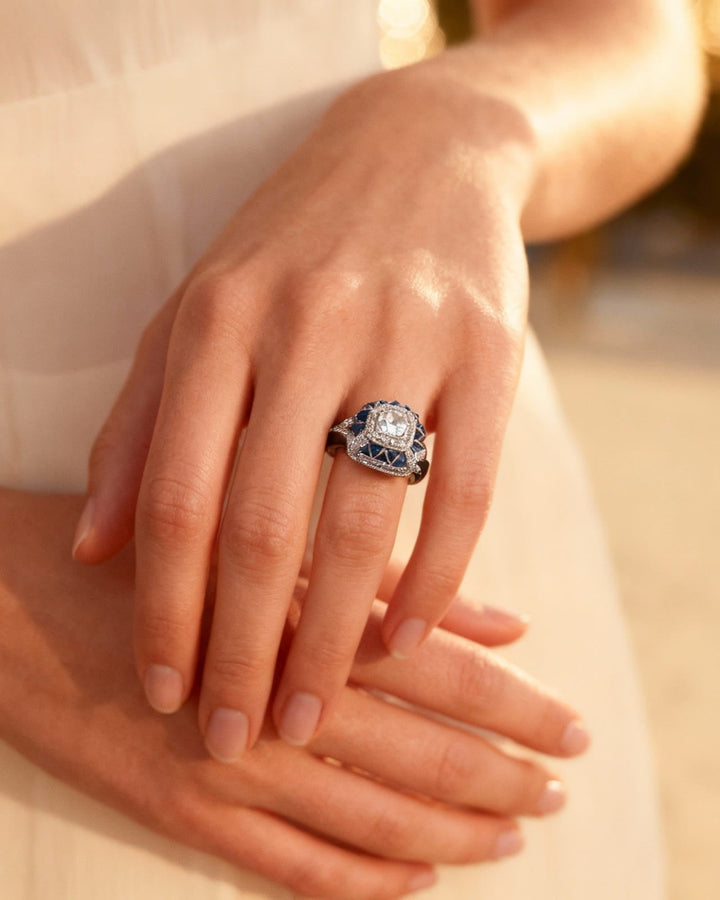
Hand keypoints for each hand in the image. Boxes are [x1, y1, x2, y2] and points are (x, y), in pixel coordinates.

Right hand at [0, 491, 587, 898]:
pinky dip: (362, 881)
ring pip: (372, 818)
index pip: (445, 675)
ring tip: (510, 837)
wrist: (17, 600)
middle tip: (559, 787)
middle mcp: (280, 699)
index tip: (569, 727)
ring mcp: (231, 767)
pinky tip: (411, 883)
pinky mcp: (179, 814)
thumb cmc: (146, 553)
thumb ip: (382, 581)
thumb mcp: (266, 545)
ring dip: (451, 832)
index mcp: (306, 621)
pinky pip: (291, 868)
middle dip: (504, 775)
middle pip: (425, 753)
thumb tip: (499, 617)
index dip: (517, 708)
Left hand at [74, 66, 536, 754]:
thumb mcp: (197, 312)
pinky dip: (436, 579)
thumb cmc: (293, 247)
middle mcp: (305, 325)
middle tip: (235, 738)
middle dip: (242, 651)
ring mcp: (403, 336)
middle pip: (262, 524)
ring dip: (334, 637)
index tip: (164, 694)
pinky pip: (463, 491)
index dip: (163, 610)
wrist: (421, 155)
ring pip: (362, 520)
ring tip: (312, 713)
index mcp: (217, 319)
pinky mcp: (488, 353)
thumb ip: (137, 424)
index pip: (174, 495)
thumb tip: (92, 547)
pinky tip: (406, 638)